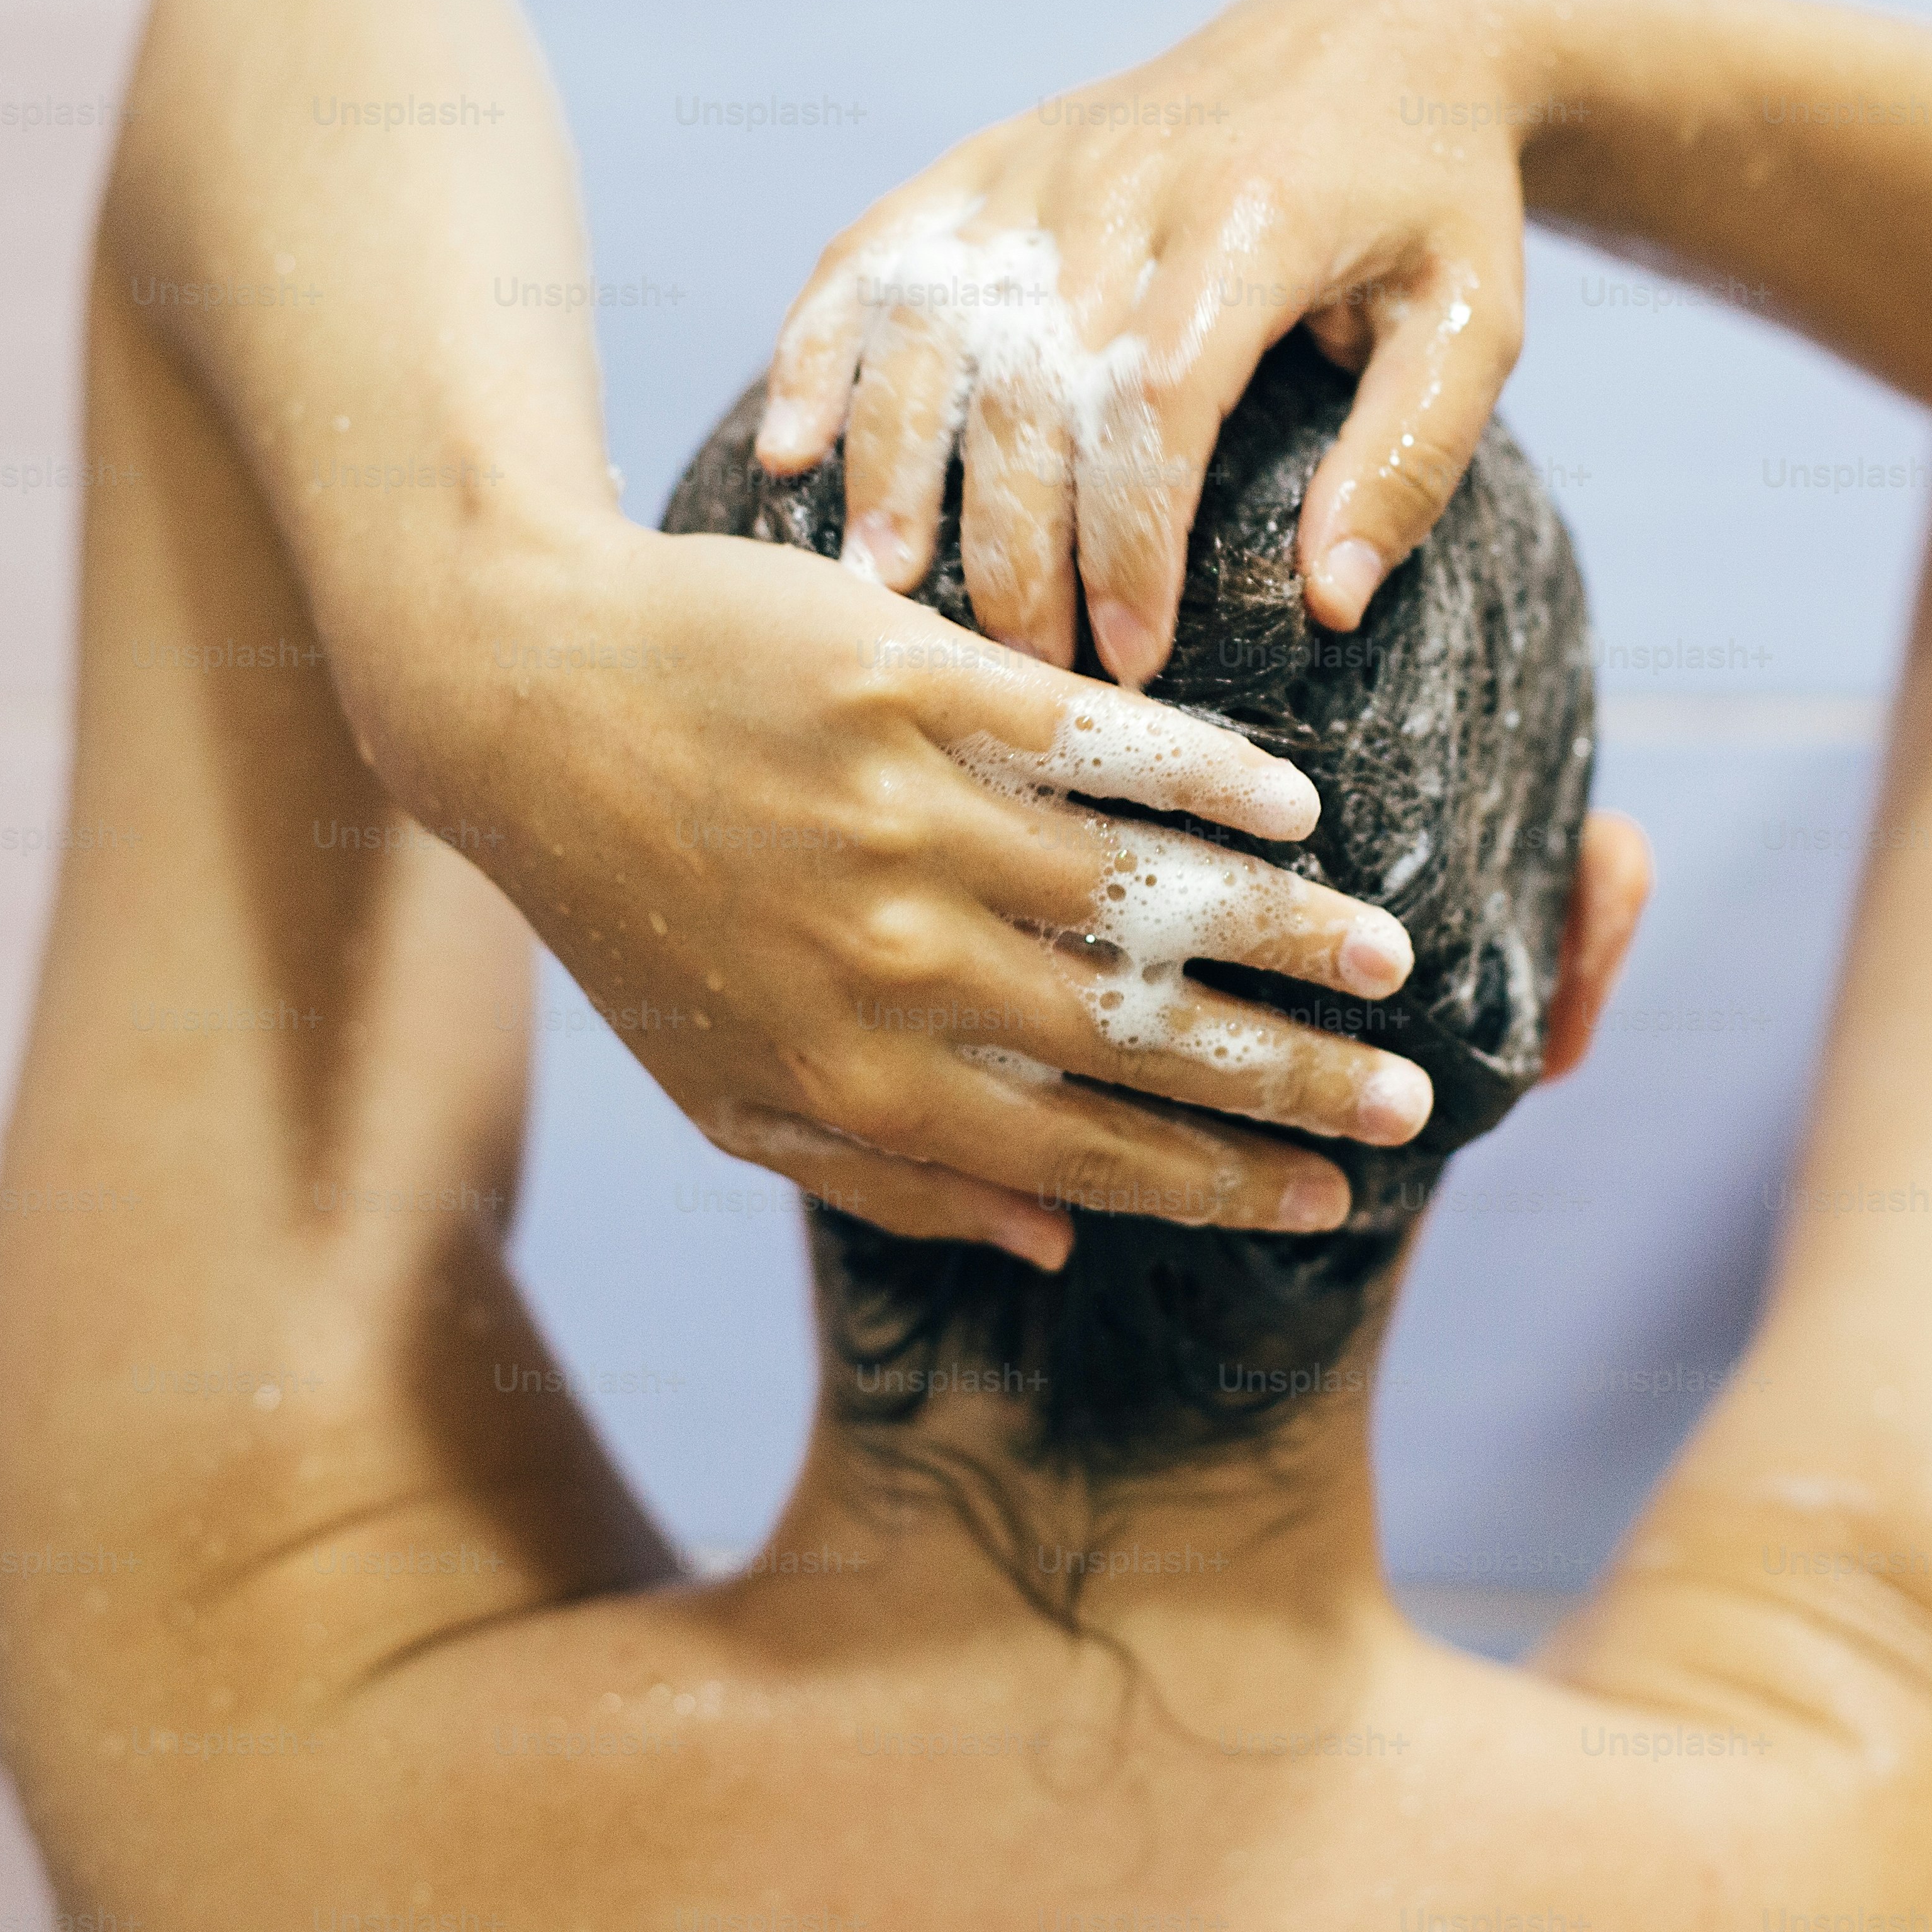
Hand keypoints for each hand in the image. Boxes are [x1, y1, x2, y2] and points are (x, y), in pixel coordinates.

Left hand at [392, 517, 1438, 1269]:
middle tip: (1413, 1099)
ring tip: (1385, 956)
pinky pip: (1086, 740)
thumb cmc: (632, 909)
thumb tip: (1053, 1251)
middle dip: (1290, 1079)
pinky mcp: (901, 680)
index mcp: (854, 1072)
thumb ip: (891, 1180)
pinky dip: (1200, 775)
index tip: (1333, 1196)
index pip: (1082, 1153)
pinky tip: (1288, 811)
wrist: (519, 700)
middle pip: (1136, 1036)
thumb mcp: (727, 1091)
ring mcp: (898, 812)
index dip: (1221, 1184)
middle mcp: (886, 957)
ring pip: (1135, 891)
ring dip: (1278, 933)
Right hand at [754, 0, 1534, 687]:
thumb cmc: (1433, 205)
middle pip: (1033, 378)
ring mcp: (1041, 160)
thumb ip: (1408, 457)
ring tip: (883, 585)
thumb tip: (1330, 601)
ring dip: (896, 461)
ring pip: (932, 320)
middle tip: (1015, 671)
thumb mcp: (1473, 323)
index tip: (1131, 658)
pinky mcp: (988, 157)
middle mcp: (1129, 177)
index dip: (1130, 537)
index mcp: (1258, 214)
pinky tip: (787, 448)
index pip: (1159, 394)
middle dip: (1015, 541)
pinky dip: (817, 345)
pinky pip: (876, 250)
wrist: (1377, 35)